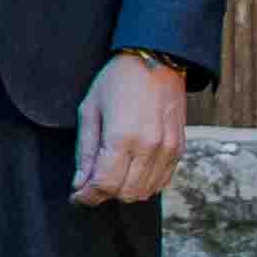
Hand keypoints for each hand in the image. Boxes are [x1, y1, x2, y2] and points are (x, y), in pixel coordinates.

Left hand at [71, 51, 190, 210]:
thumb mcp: (90, 110)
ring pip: (145, 192)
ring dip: (124, 191)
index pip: (104, 184)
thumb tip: (80, 183)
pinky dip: (145, 184)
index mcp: (122, 136)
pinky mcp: (179, 148)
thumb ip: (86, 151)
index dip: (86, 196)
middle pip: (125, 193)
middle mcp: (149, 147)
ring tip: (110, 175)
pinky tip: (131, 171)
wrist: (157, 59)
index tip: (77, 196)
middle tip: (91, 184)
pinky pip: (162, 182)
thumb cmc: (118, 80)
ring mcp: (168, 149)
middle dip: (104, 194)